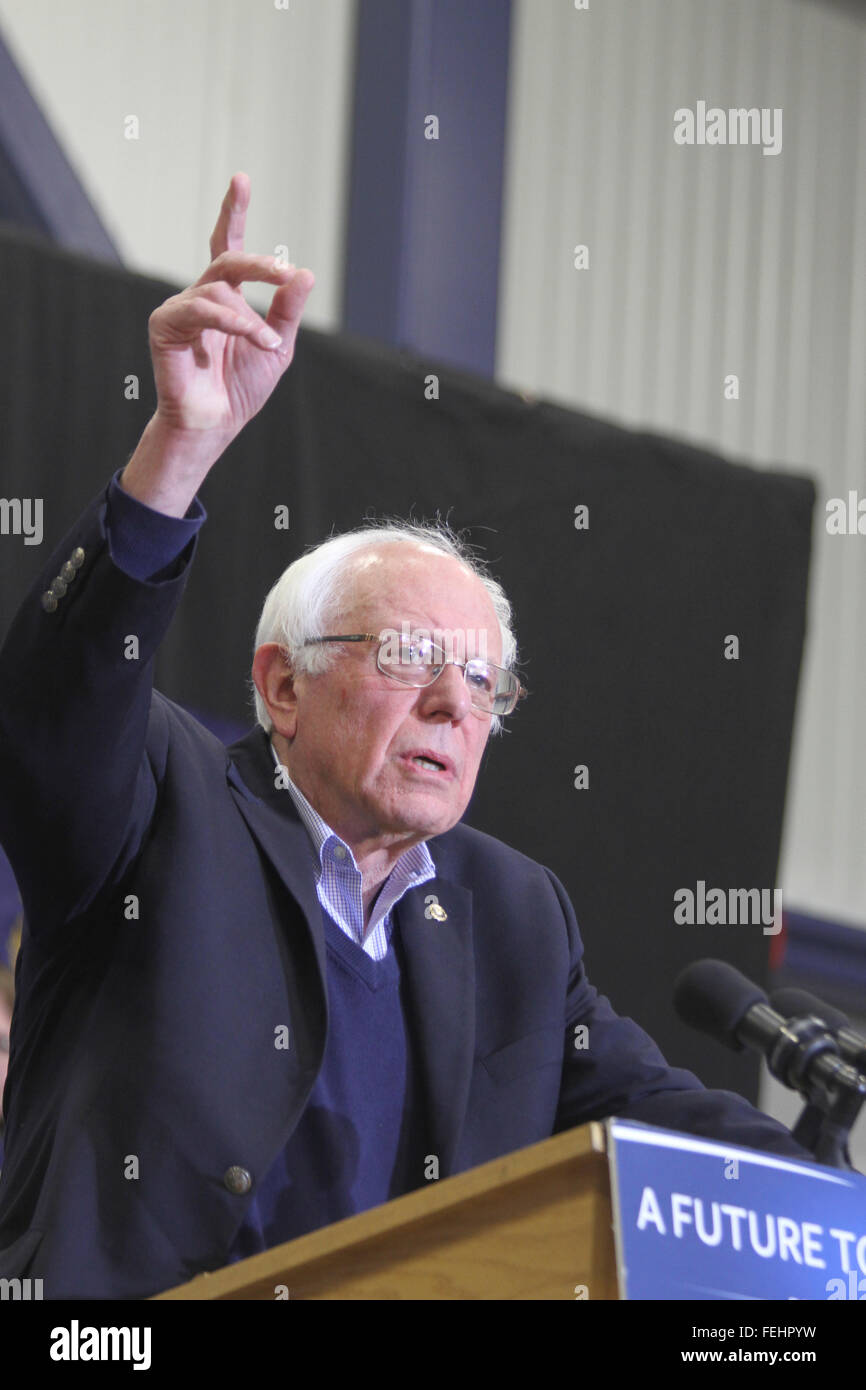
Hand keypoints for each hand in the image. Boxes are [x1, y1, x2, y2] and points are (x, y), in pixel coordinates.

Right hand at [147, 172, 313, 441]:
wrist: (215, 423)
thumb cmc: (241, 390)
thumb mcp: (276, 347)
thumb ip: (287, 311)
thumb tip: (306, 273)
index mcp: (226, 298)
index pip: (229, 247)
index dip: (234, 213)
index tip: (241, 179)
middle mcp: (201, 296)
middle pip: (229, 261)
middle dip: (258, 264)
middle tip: (284, 273)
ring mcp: (180, 308)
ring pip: (219, 289)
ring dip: (251, 319)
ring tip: (269, 343)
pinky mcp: (165, 324)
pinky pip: (202, 310)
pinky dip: (232, 322)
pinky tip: (252, 337)